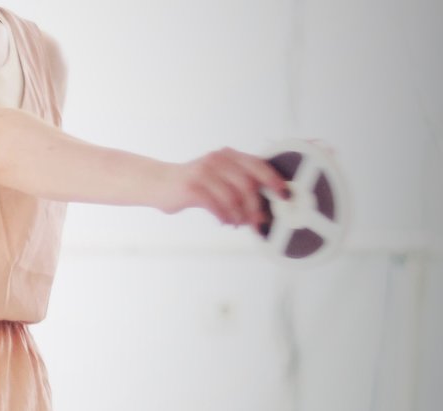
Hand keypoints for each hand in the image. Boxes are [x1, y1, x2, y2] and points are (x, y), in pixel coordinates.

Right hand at [157, 147, 290, 228]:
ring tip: (239, 224)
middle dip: (256, 206)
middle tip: (259, 221)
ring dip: (239, 215)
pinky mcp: (192, 187)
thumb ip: (237, 185)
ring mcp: (205, 172)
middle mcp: (219, 160)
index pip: (258, 165)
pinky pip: (215, 205)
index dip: (273, 180)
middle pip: (247, 184)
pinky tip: (225, 222)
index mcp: (229, 155)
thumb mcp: (217, 176)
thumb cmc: (191, 184)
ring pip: (232, 197)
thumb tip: (257, 209)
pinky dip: (223, 216)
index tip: (283, 195)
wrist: (160, 183)